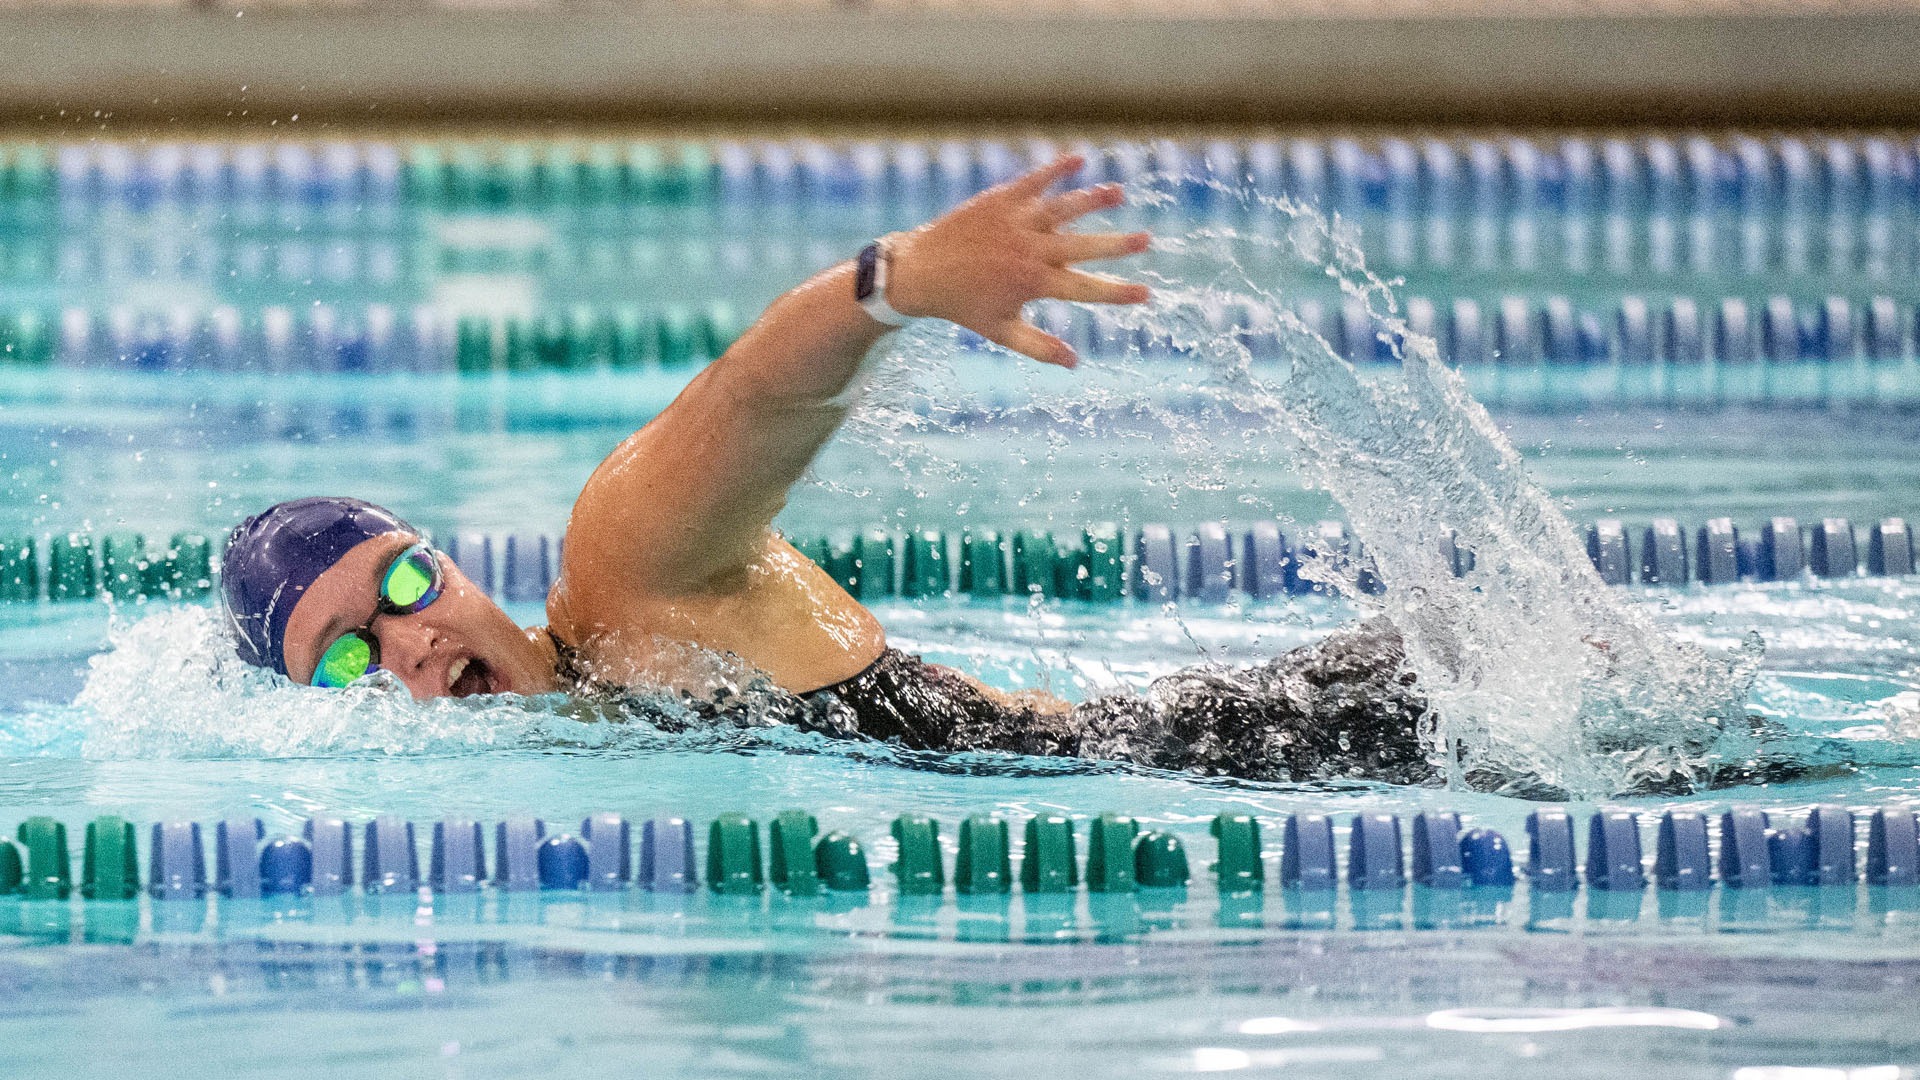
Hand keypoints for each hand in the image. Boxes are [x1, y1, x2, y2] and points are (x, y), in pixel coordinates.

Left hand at [885, 154, 1150, 368]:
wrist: (921, 271)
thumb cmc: (964, 305)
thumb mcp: (1001, 330)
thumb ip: (1039, 346)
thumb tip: (1076, 363)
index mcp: (1032, 283)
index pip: (1084, 289)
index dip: (1117, 292)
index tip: (1147, 294)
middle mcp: (1029, 250)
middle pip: (1082, 246)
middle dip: (1117, 245)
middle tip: (1147, 240)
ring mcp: (1016, 221)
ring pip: (1063, 208)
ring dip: (1093, 200)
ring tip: (1119, 194)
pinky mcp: (1002, 199)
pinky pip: (1035, 180)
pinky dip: (1057, 169)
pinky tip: (1080, 159)